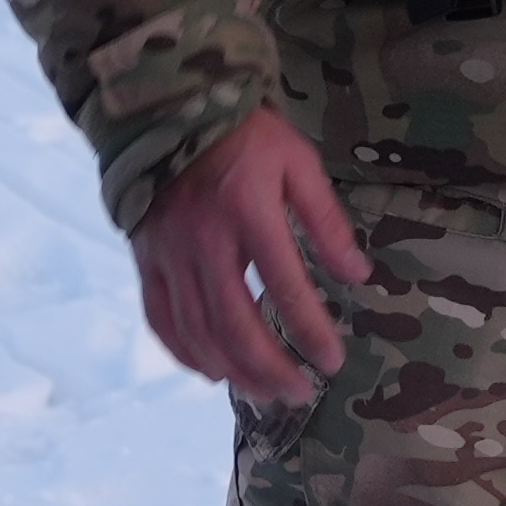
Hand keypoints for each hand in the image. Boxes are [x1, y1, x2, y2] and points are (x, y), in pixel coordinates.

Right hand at [135, 108, 368, 401]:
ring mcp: (169, 253)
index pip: (285, 285)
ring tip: (265, 393)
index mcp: (249, 209)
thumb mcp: (299, 163)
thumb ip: (326, 222)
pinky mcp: (146, 260)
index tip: (332, 361)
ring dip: (233, 370)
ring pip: (197, 329)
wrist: (172, 111)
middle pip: (235, 322)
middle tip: (299, 394)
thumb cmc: (246, 137)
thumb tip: (358, 275)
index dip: (310, 330)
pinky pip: (160, 318)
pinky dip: (185, 353)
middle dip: (270, 367)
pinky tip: (212, 372)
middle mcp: (204, 239)